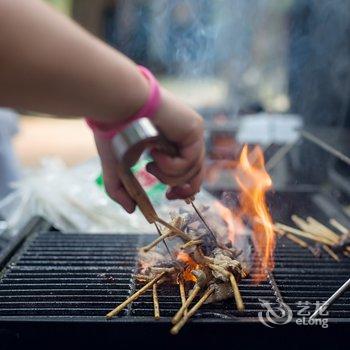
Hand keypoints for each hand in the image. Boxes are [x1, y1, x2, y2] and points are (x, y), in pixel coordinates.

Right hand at [94, 87, 204, 212]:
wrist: (118, 106)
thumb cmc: (114, 131)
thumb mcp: (115, 168)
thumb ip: (121, 190)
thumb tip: (131, 211)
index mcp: (170, 145)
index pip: (188, 170)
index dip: (183, 189)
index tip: (169, 196)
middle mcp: (183, 139)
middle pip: (197, 173)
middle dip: (184, 190)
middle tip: (169, 195)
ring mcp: (191, 133)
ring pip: (193, 171)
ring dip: (168, 176)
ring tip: (150, 164)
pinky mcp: (194, 128)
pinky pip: (190, 160)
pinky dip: (171, 165)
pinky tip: (155, 152)